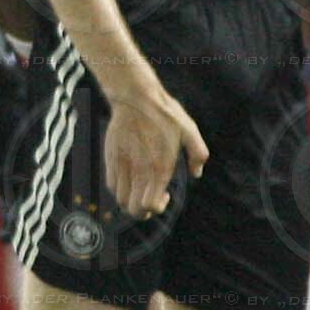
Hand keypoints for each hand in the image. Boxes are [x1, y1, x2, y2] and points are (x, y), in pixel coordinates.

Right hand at [104, 86, 208, 218]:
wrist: (135, 97)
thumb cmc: (164, 113)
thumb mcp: (189, 130)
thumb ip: (198, 154)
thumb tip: (196, 174)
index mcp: (159, 168)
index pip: (149, 205)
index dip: (157, 207)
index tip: (164, 195)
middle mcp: (139, 171)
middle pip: (133, 209)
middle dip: (143, 212)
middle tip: (151, 200)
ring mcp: (122, 165)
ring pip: (121, 200)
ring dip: (130, 201)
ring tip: (140, 190)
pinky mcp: (111, 158)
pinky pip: (111, 185)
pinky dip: (119, 189)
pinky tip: (130, 178)